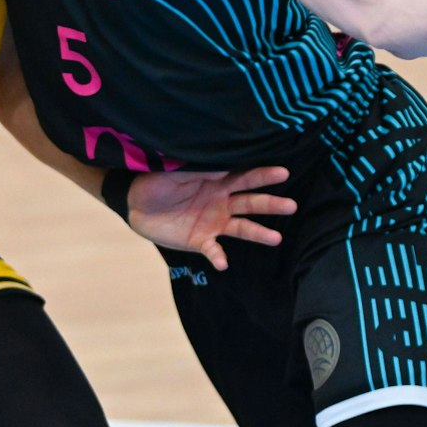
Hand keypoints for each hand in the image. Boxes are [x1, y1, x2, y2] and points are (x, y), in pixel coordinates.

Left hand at [124, 165, 295, 270]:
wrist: (134, 205)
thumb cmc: (155, 181)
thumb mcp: (176, 171)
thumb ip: (198, 169)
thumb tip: (224, 163)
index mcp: (217, 181)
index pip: (245, 177)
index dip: (263, 175)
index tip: (283, 173)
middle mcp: (221, 202)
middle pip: (251, 203)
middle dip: (271, 204)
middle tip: (291, 205)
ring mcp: (213, 223)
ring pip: (241, 227)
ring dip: (258, 233)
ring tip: (276, 239)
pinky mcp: (200, 241)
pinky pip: (213, 250)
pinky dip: (218, 256)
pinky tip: (223, 262)